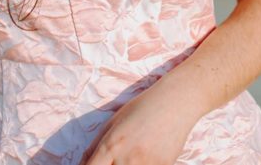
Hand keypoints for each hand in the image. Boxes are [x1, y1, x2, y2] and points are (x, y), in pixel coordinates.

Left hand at [80, 84, 196, 164]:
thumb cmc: (143, 107)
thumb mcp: (115, 121)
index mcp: (111, 144)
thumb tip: (83, 164)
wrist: (177, 101)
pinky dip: (145, 164)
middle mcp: (127, 158)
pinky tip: (147, 156)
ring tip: (134, 154)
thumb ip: (96, 145)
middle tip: (116, 158)